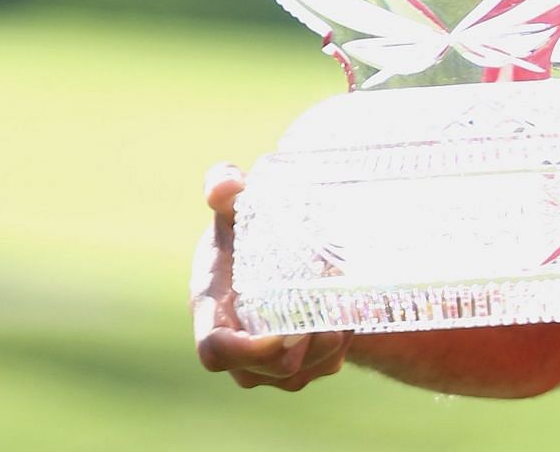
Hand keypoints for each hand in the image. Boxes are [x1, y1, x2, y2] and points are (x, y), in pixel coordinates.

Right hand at [191, 161, 351, 390]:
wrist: (270, 257)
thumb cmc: (243, 232)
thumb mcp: (235, 206)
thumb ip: (224, 188)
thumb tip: (225, 185)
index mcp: (212, 312)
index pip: (215, 351)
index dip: (247, 351)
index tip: (285, 332)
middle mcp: (235, 349)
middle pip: (268, 369)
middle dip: (303, 346)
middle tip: (331, 312)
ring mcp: (264, 366)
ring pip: (299, 374)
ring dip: (327, 344)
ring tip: (344, 308)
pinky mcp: (295, 369)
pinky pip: (322, 368)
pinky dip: (340, 345)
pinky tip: (347, 314)